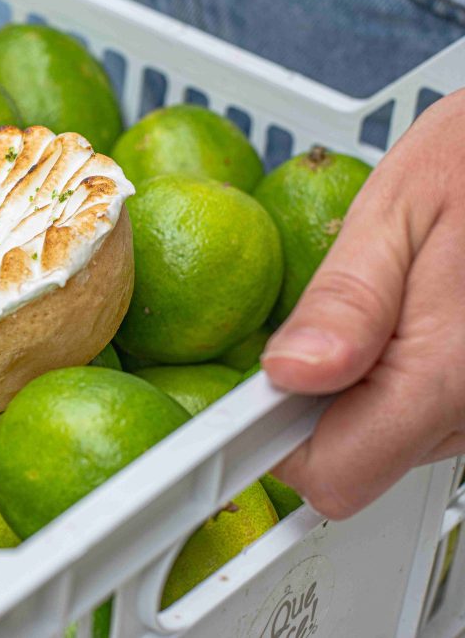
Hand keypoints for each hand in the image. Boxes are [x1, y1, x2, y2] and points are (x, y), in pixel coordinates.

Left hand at [262, 88, 464, 519]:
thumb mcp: (401, 209)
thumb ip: (346, 300)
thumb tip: (286, 374)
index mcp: (449, 373)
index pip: (333, 473)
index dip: (271, 441)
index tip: (238, 403)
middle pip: (356, 461)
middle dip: (315, 406)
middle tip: (322, 330)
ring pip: (388, 442)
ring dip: (358, 392)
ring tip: (377, 312)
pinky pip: (420, 417)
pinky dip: (392, 381)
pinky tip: (403, 323)